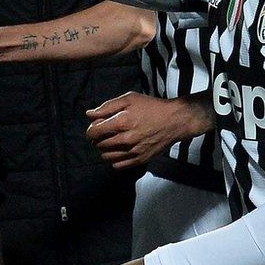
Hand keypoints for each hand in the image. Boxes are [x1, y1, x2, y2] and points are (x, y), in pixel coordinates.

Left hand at [84, 92, 211, 170]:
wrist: (174, 121)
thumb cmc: (152, 107)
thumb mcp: (130, 99)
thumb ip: (107, 107)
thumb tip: (89, 114)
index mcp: (121, 122)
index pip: (94, 132)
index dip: (91, 130)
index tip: (95, 127)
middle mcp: (126, 139)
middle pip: (99, 144)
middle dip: (98, 139)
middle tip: (105, 133)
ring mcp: (133, 151)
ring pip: (107, 156)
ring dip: (105, 150)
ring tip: (112, 142)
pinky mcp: (140, 160)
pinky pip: (118, 165)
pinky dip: (114, 160)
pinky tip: (119, 151)